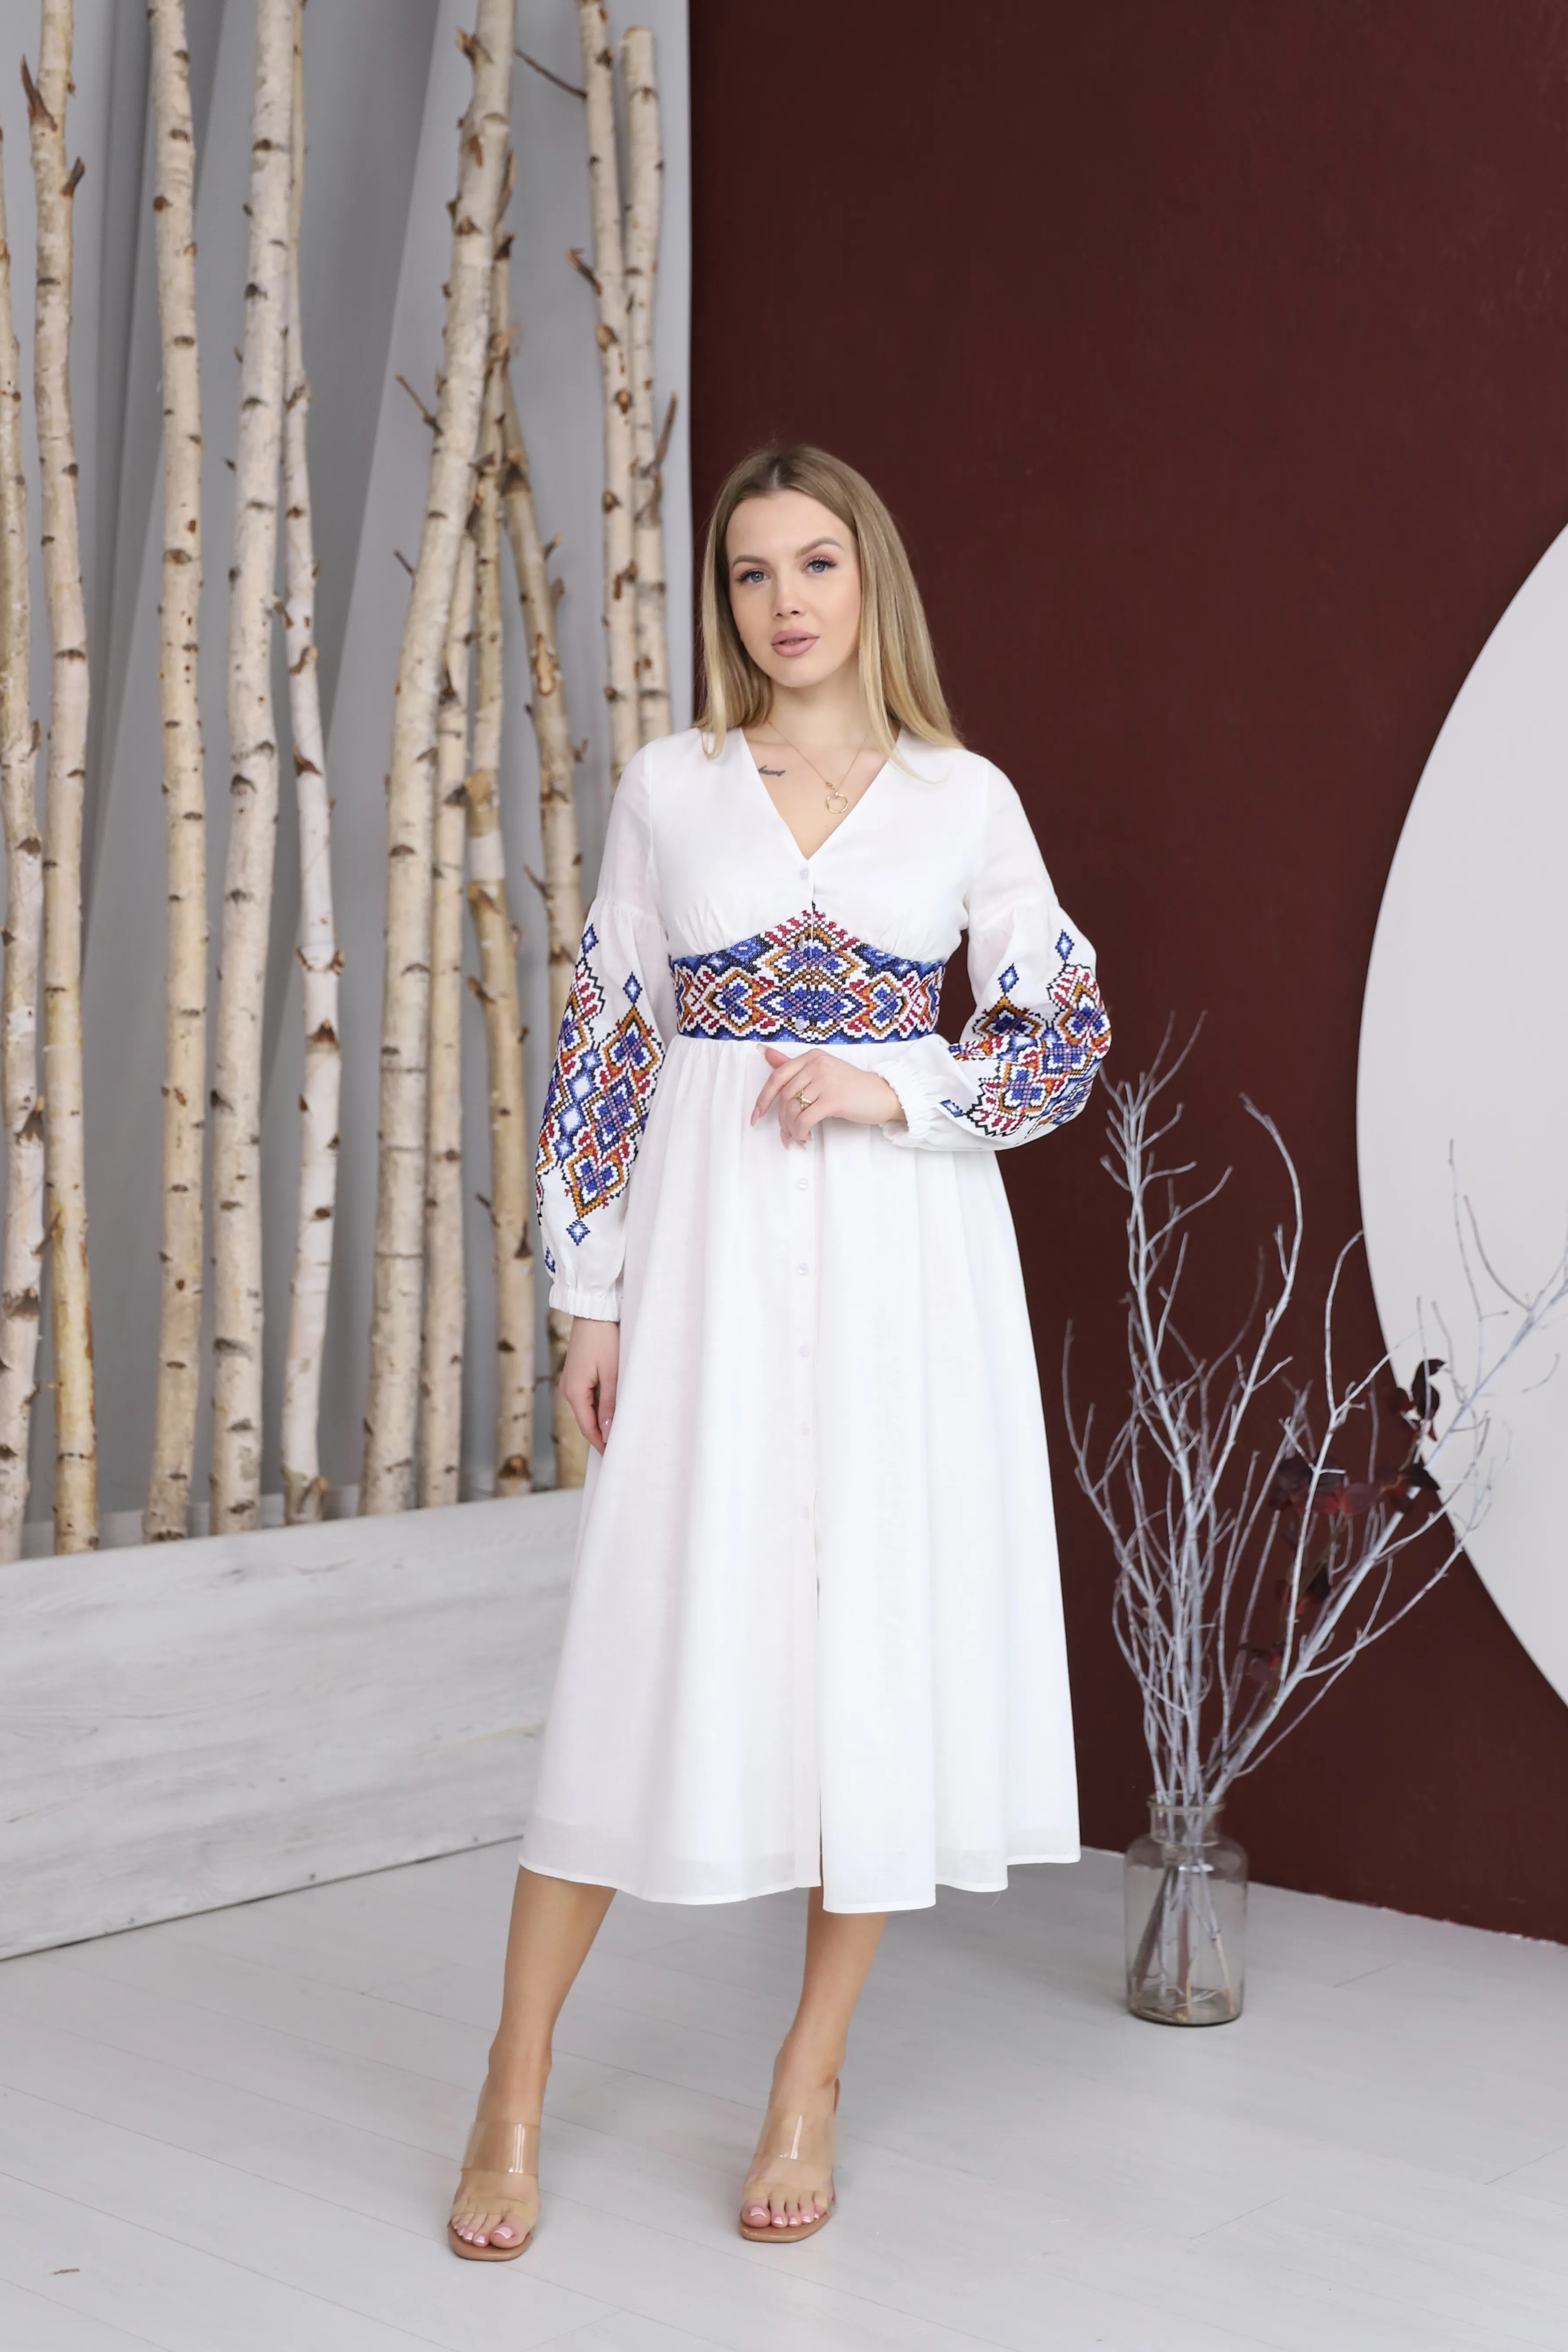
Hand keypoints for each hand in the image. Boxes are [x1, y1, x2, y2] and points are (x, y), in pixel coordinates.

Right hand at [563, 1315, 618, 1452]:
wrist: (594, 1311)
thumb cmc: (604, 1338)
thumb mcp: (612, 1373)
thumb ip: (610, 1404)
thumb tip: (606, 1430)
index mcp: (574, 1391)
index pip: (587, 1427)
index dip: (601, 1443)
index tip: (614, 1455)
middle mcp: (568, 1388)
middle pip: (586, 1419)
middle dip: (602, 1433)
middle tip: (622, 1444)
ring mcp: (571, 1380)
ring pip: (588, 1408)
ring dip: (602, 1418)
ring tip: (621, 1427)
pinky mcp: (577, 1373)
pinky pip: (588, 1396)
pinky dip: (600, 1404)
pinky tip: (614, 1406)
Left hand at [751, 1046, 903, 1146]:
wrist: (884, 1095)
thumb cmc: (851, 1087)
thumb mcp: (822, 1071)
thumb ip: (793, 1065)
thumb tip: (765, 1052)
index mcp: (811, 1056)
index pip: (777, 1076)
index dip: (763, 1099)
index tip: (756, 1117)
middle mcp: (817, 1064)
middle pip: (784, 1096)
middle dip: (781, 1120)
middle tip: (786, 1136)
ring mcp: (825, 1080)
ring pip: (793, 1109)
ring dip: (791, 1129)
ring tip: (798, 1138)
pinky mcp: (833, 1099)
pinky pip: (805, 1119)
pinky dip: (801, 1132)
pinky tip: (806, 1138)